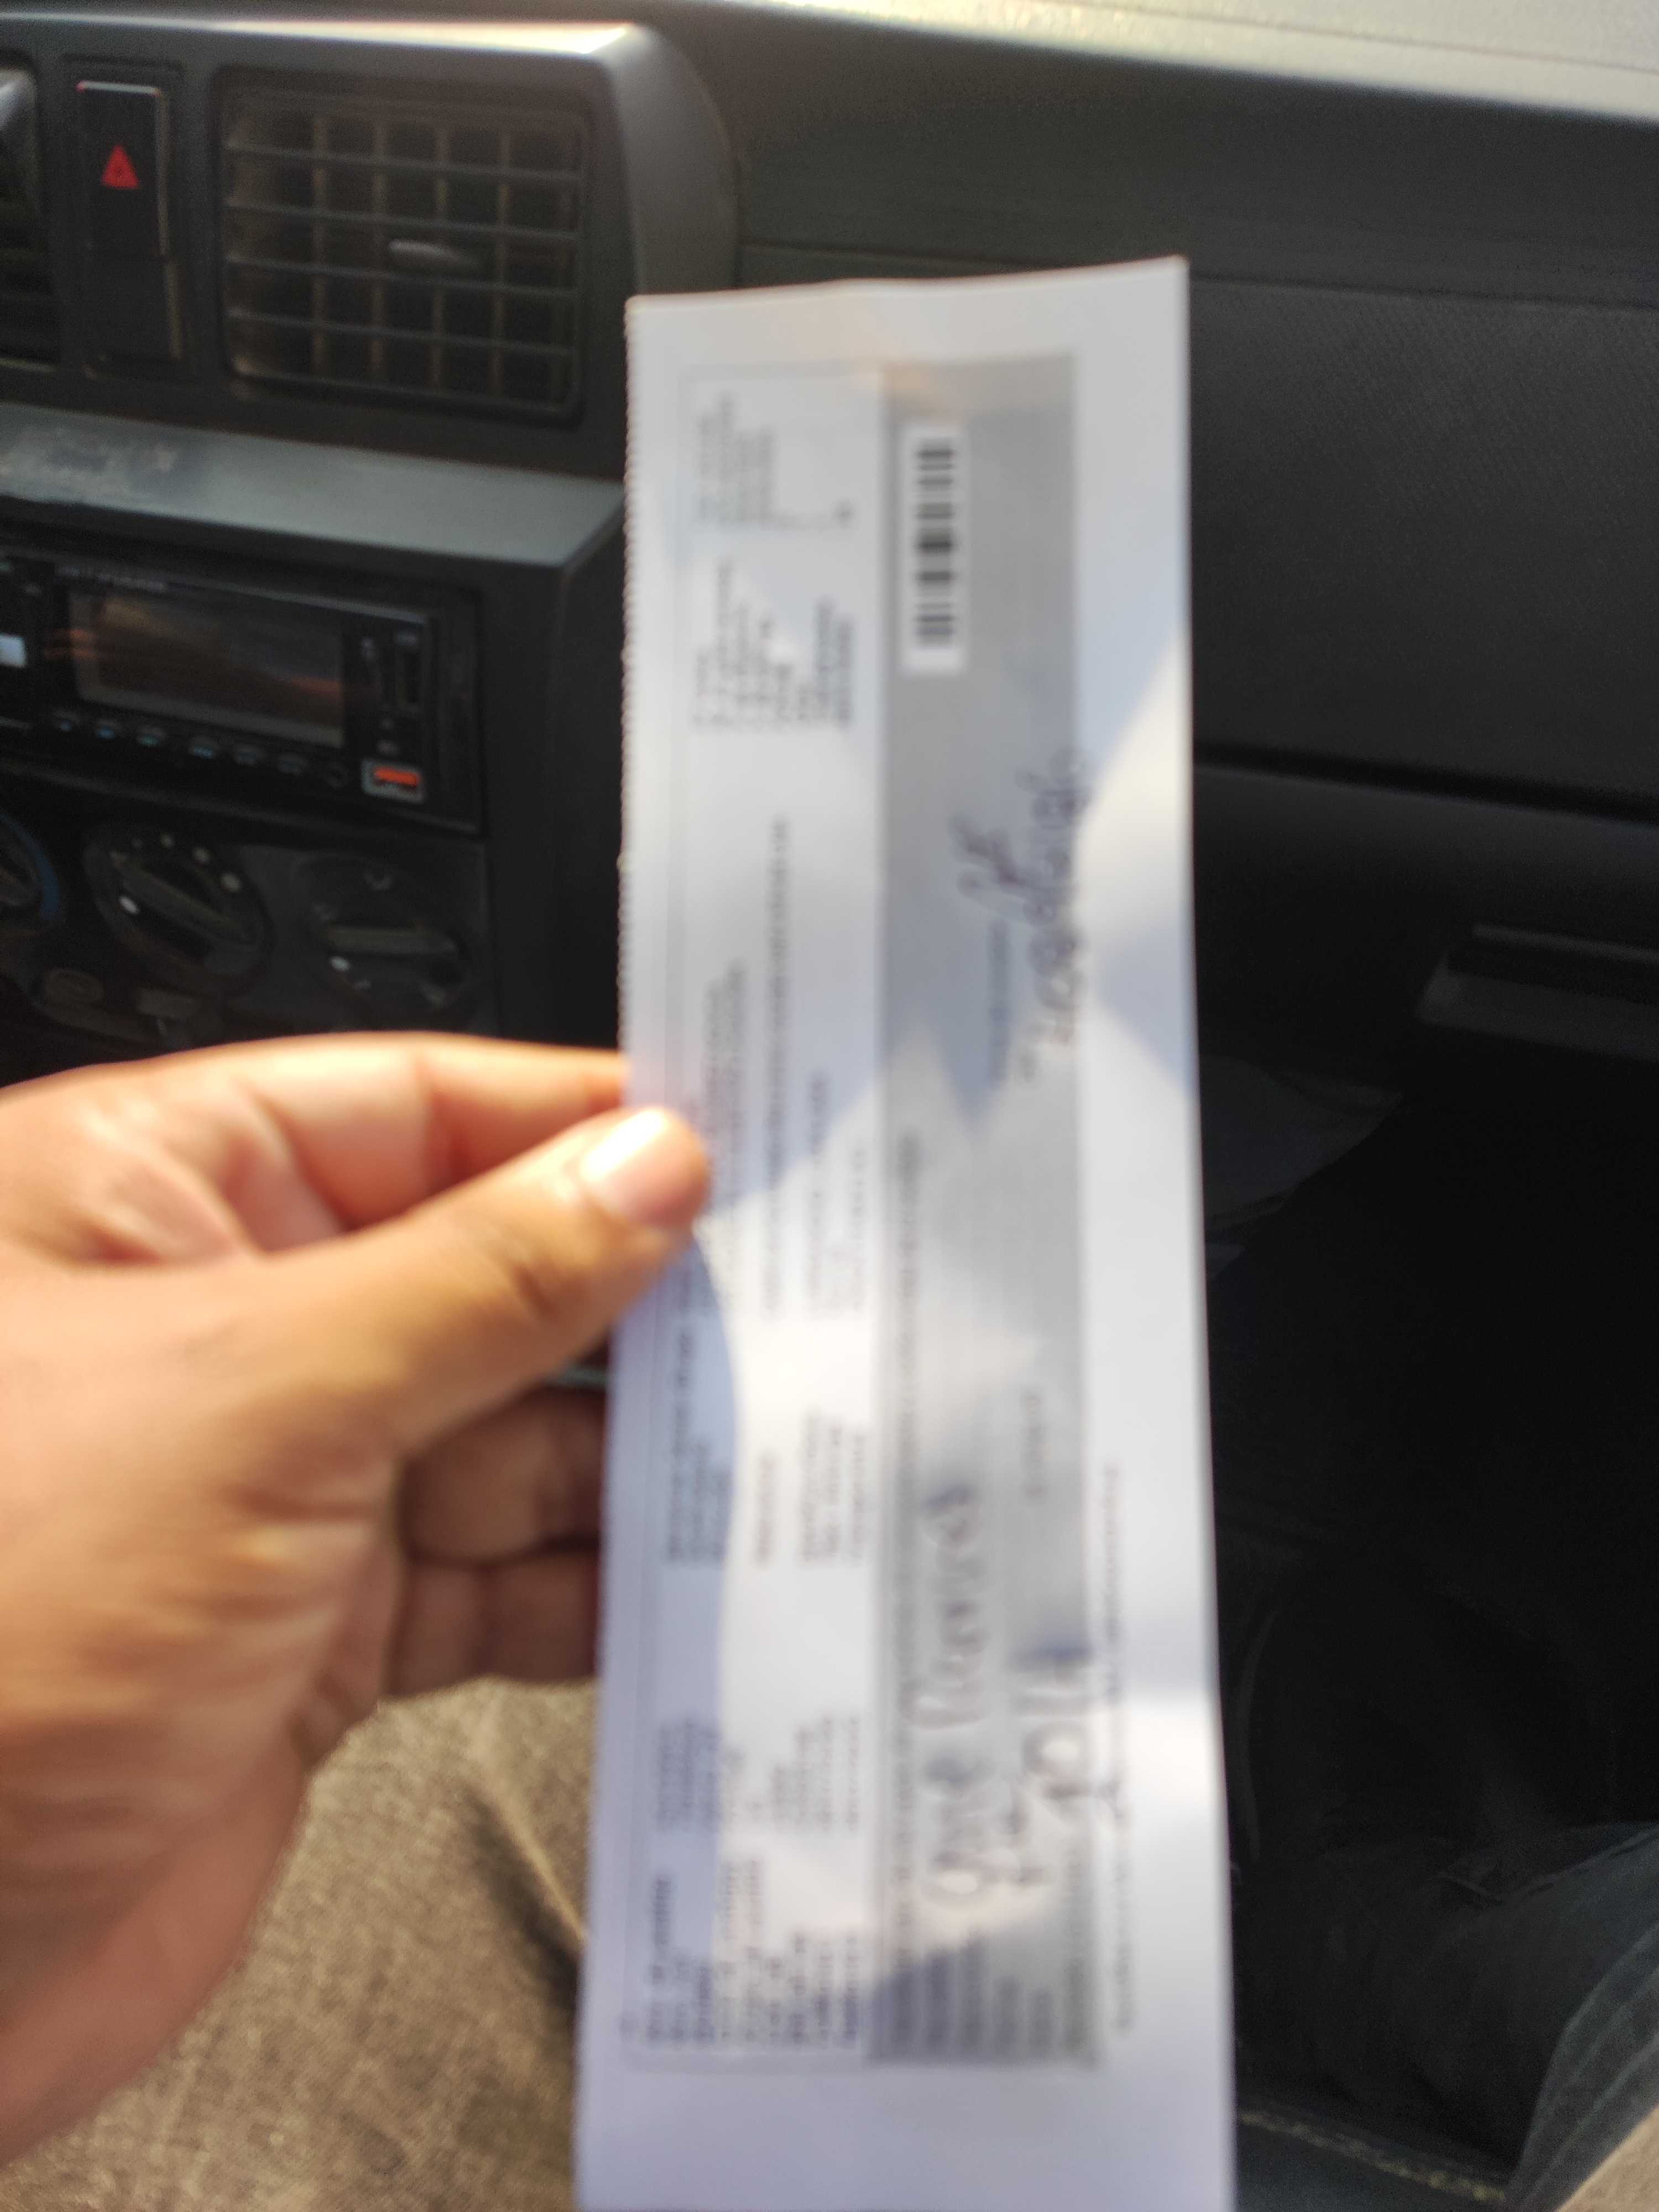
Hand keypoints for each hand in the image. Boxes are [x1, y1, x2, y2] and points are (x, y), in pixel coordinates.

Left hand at [0, 1035, 705, 2161]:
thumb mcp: (253, 1400)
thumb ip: (474, 1276)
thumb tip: (640, 1170)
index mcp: (150, 1205)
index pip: (409, 1109)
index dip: (575, 1120)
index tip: (730, 1138)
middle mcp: (216, 1335)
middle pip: (475, 1274)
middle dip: (627, 1303)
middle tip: (798, 1307)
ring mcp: (271, 1491)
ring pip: (498, 1435)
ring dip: (627, 1457)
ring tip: (771, 1446)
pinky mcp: (311, 1636)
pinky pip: (487, 1578)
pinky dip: (584, 1586)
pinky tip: (677, 1579)